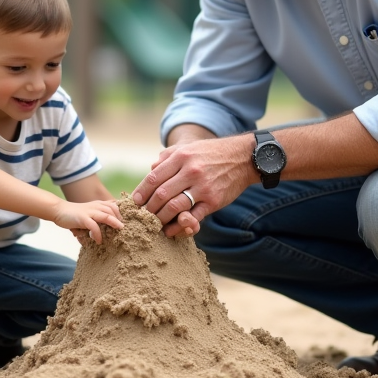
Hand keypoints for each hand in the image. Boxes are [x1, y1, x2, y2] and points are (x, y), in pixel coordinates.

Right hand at [50, 199, 121, 243]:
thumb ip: (97, 219)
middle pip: (113, 209)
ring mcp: (89, 211)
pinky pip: (93, 225)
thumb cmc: (74, 215)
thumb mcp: (89, 214)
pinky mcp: (82, 218)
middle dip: (120, 218)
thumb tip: (105, 232)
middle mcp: (95, 206)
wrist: (59, 210)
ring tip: (119, 231)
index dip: (122, 212)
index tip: (127, 221)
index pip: (114, 205)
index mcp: (98, 204)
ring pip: (106, 215)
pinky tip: (98, 240)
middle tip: (124, 228)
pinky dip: (97, 233)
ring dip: (114, 223)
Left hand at [131, 134, 256, 238]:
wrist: (243, 158)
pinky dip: (178, 226)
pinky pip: (193, 217)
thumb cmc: (211, 154)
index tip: (135, 202)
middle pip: (161, 194)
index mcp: (182, 157)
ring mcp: (203, 187)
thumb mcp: (188, 148)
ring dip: (160, 218)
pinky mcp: (213, 201)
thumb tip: (151, 170)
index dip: (141, 191)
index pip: (154, 177)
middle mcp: (191, 171)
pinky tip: (170, 230)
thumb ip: (168, 157)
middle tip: (141, 216)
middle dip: (148, 208)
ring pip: (174, 207)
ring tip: (153, 223)